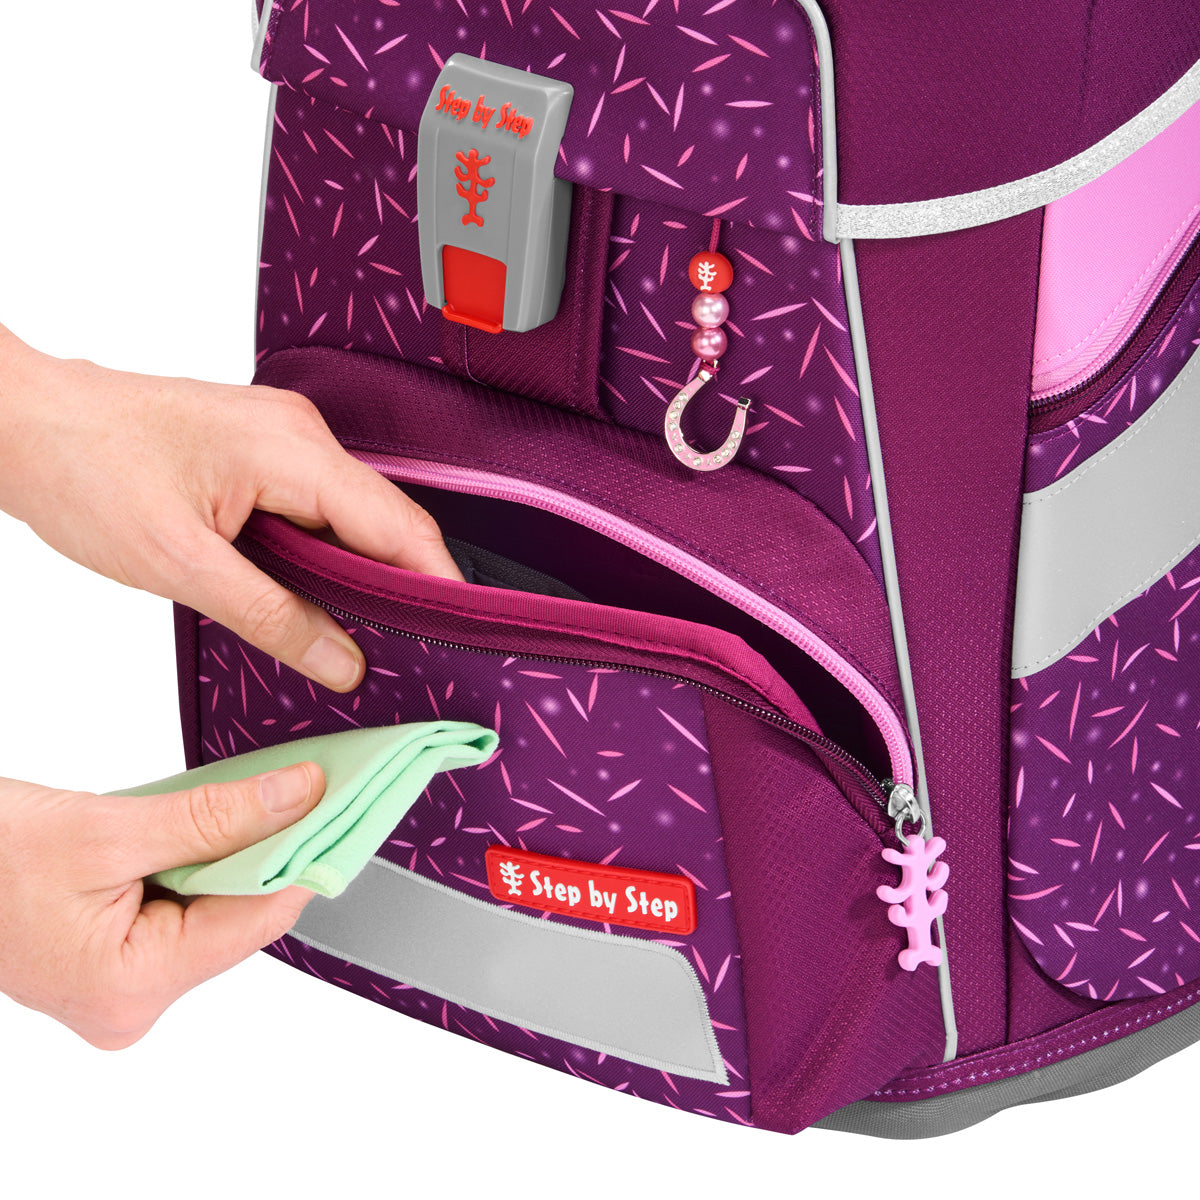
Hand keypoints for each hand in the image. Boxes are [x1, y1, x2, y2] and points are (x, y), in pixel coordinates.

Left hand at [0, 325, 463, 691]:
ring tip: (361, 627)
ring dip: (358, 568)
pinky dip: (324, 548)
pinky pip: (316, 502)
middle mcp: (299, 433)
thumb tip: (340, 659)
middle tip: (409, 646)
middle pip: (384, 519)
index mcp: (293, 450)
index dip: (436, 583)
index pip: (399, 526)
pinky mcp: (258, 448)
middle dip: (402, 583)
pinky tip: (312, 586)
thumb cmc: (83, 467)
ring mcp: (280, 435)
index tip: (457, 633)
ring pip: (349, 513)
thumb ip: (272, 616)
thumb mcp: (181, 564)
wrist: (20, 421)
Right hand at [0, 762, 323, 1047]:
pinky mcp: (116, 958)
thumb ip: (215, 816)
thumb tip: (299, 797)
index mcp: (131, 986)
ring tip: (249, 800)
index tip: (341, 805)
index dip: (304, 857)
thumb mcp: (112, 827)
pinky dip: (201, 863)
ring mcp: (122, 985)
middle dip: (266, 851)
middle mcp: (132, 1001)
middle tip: (299, 787)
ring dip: (232, 853)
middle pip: (238, 916)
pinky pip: (184, 907)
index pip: (256, 918)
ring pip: (214, 908)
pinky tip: (209, 826)